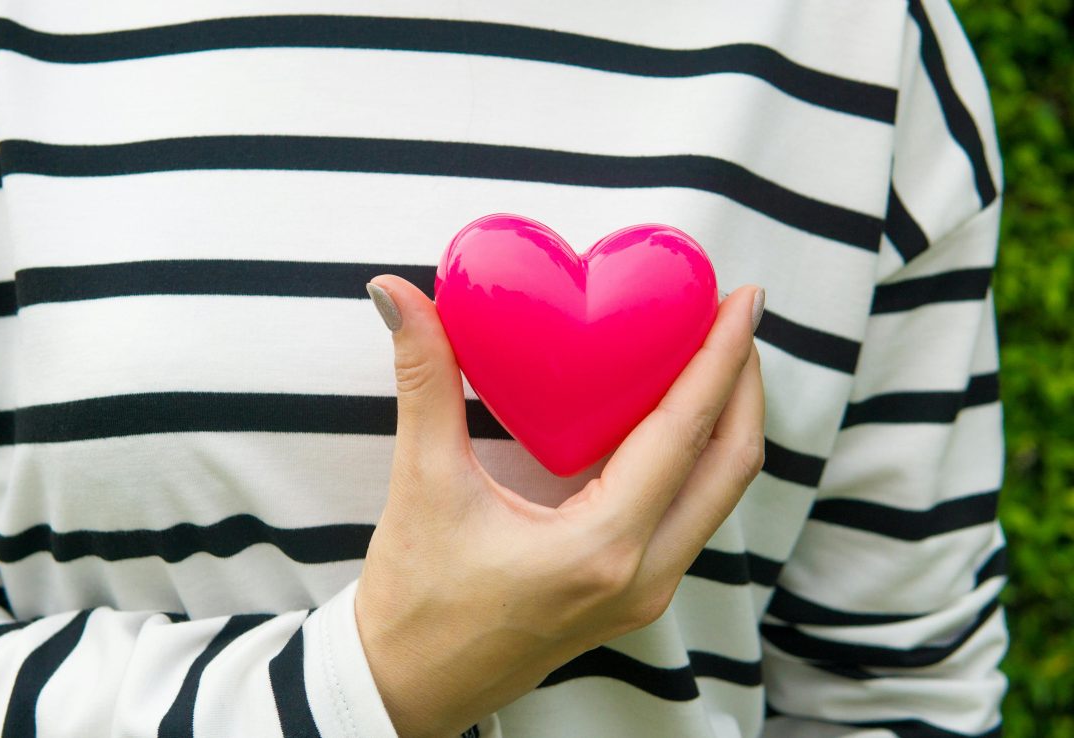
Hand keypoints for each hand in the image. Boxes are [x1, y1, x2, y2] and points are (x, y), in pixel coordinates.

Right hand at [356, 276, 765, 737]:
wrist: (409, 687)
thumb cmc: (415, 603)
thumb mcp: (422, 484)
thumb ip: (423, 382)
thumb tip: (398, 293)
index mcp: (600, 548)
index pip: (684, 435)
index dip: (720, 359)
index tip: (742, 299)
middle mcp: (642, 576)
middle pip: (730, 466)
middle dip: (742, 383)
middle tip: (735, 316)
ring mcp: (645, 594)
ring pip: (719, 496)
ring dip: (725, 423)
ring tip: (712, 356)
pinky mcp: (633, 598)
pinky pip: (691, 516)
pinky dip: (697, 459)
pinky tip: (670, 419)